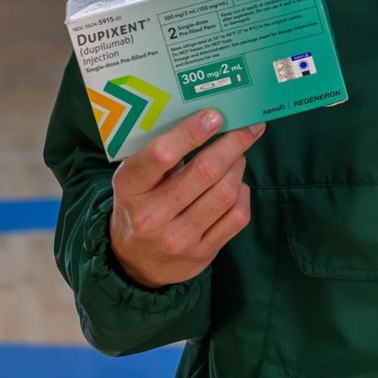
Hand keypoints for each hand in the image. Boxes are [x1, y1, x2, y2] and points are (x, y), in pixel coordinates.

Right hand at [109, 108, 265, 288]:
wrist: (134, 262)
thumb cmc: (141, 203)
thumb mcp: (136, 178)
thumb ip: (162, 151)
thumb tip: (208, 117)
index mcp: (130, 187)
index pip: (162, 154)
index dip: (192, 132)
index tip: (215, 116)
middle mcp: (151, 215)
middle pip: (205, 171)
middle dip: (233, 143)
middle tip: (247, 127)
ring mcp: (177, 239)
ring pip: (226, 193)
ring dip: (238, 167)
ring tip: (237, 157)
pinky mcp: (201, 254)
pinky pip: (237, 216)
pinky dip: (243, 194)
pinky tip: (236, 186)